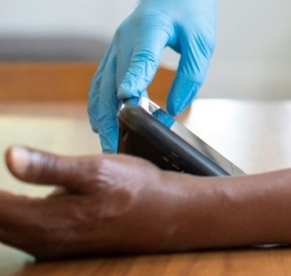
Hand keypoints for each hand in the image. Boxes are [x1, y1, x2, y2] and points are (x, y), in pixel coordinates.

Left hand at [0, 145, 191, 258]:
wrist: (165, 214)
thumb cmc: (134, 189)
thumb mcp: (96, 169)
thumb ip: (49, 166)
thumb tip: (9, 156)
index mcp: (44, 222)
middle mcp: (39, 240)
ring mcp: (47, 244)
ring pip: (4, 228)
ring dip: (0, 206)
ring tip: (4, 188)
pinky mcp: (55, 241)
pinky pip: (16, 230)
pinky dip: (8, 212)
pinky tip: (12, 197)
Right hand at [88, 0, 223, 151]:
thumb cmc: (193, 9)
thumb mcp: (203, 40)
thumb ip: (191, 74)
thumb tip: (175, 108)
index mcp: (152, 28)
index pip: (142, 57)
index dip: (135, 79)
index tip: (129, 100)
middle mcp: (126, 36)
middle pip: (114, 79)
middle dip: (113, 113)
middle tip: (116, 146)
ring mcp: (116, 43)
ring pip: (101, 83)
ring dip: (101, 113)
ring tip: (107, 142)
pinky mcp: (114, 50)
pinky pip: (101, 80)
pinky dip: (100, 102)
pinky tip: (102, 123)